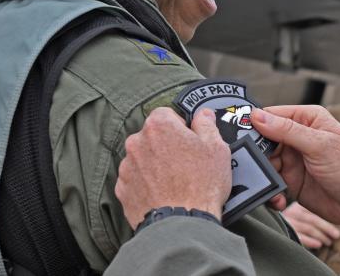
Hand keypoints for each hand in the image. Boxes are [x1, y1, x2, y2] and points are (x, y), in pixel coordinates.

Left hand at [116, 107, 230, 227]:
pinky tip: (163, 193)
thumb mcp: (217, 148)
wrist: (182, 224)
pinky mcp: (123, 190)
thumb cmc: (200, 185)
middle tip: (185, 163)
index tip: (189, 138)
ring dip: (154, 165)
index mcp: (159, 126)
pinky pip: (135, 180)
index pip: (166, 114)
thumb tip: (203, 115)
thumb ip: (207, 125)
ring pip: (142, 159)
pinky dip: (145, 184)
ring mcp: (127, 167)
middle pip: (152, 136)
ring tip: (175, 182)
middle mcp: (137, 142)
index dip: (180, 125)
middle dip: (166, 146)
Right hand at [253, 105, 339, 233]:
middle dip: (256, 155)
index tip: (239, 135)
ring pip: (265, 164)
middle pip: (263, 141)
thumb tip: (257, 116)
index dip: (254, 125)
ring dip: (264, 176)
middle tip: (250, 166)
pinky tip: (277, 199)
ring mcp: (294, 160)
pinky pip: (272, 183)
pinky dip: (270, 191)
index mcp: (307, 119)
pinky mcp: (292, 182)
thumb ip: (287, 130)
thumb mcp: (319, 145)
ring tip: (270, 187)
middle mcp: (298, 137)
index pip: (271, 115)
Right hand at [281, 202, 339, 248]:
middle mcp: (291, 212)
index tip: (336, 229)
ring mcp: (286, 221)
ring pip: (308, 227)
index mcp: (298, 206)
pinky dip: (310, 240)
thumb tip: (332, 229)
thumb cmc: (293, 227)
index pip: (314, 212)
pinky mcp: (283, 231)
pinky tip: (318, 245)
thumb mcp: (302, 219)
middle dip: (326, 228)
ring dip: (320, 235)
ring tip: (328, 242)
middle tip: (337, 235)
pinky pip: (298, 236)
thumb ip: (313, 219)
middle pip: (312, 219)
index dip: (326, 221)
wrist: (273, 234)